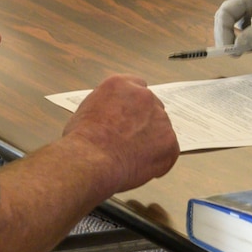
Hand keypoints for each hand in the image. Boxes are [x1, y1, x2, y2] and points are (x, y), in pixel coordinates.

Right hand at [63, 75, 178, 193]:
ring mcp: (159, 117)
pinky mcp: (169, 140)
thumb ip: (107, 106)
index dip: (133, 106)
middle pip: (152, 107)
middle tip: (130, 141)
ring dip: (151, 141)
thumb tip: (113, 116)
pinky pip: (169, 151)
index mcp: (121, 85)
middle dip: (145, 123)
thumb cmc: (82, 141)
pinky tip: (139, 167)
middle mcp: (144, 95)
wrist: (89, 160)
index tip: (130, 118)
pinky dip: (158, 161)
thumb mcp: (87, 109)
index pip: (137, 87)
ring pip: (161, 129)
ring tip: (130, 157)